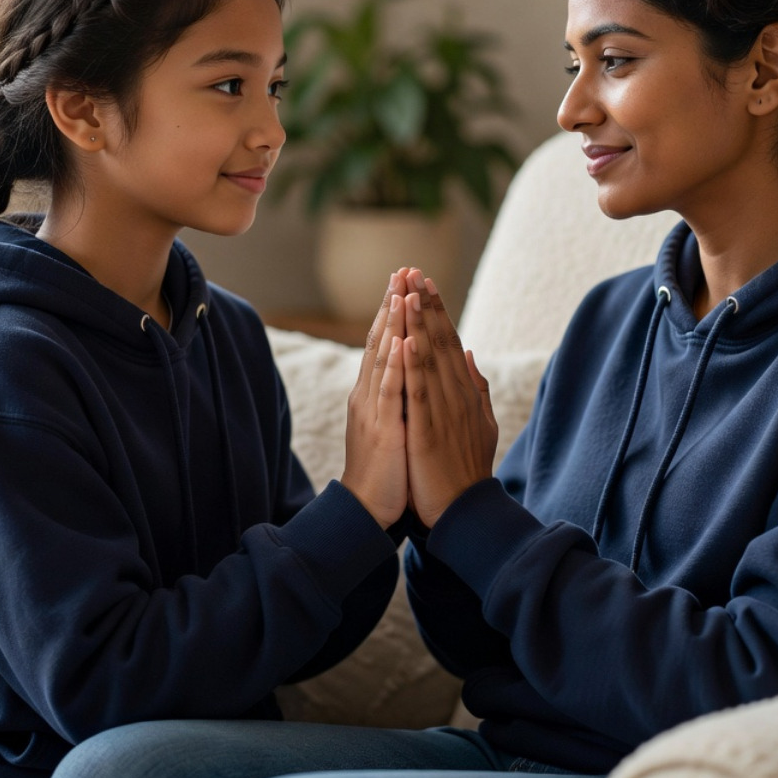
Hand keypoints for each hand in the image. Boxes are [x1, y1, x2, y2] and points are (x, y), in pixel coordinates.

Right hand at [340, 272, 409, 526]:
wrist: (367, 507)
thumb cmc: (385, 467)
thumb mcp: (394, 421)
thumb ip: (401, 392)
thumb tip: (410, 365)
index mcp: (376, 392)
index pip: (385, 342)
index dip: (394, 311)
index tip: (405, 281)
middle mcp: (369, 394)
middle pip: (380, 341)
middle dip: (391, 304)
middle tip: (402, 270)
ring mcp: (374, 410)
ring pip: (383, 359)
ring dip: (392, 324)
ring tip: (400, 292)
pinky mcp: (382, 429)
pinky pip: (389, 392)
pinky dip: (395, 365)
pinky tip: (402, 341)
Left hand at [401, 272, 497, 527]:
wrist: (463, 512)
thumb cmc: (466, 469)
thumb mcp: (479, 422)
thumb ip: (476, 388)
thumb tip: (471, 354)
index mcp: (462, 393)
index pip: (448, 343)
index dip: (437, 311)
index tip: (426, 282)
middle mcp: (455, 396)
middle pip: (439, 342)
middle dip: (426, 305)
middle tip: (414, 271)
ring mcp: (443, 413)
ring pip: (429, 360)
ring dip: (418, 324)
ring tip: (408, 291)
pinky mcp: (429, 432)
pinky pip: (419, 393)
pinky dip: (413, 365)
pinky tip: (405, 341)